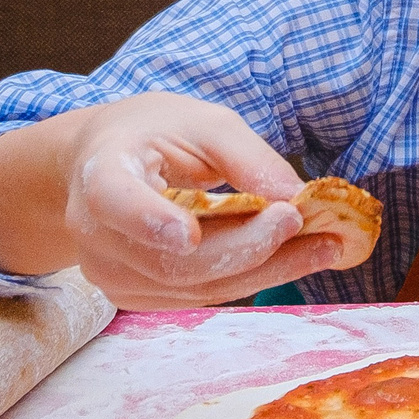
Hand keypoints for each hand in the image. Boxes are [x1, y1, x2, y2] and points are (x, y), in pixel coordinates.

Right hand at [0, 92, 338, 308]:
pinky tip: (295, 258)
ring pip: (194, 286)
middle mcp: (95, 233)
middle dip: (248, 247)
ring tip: (324, 246)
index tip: (189, 233)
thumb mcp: (204, 123)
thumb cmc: (157, 135)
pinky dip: (253, 277)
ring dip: (266, 269)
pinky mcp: (136, 293)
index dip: (149, 221)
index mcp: (101, 174)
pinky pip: (200, 295)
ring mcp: (111, 272)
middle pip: (173, 260)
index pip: (115, 203)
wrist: (106, 162)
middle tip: (308, 226)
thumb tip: (293, 194)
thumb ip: (246, 156)